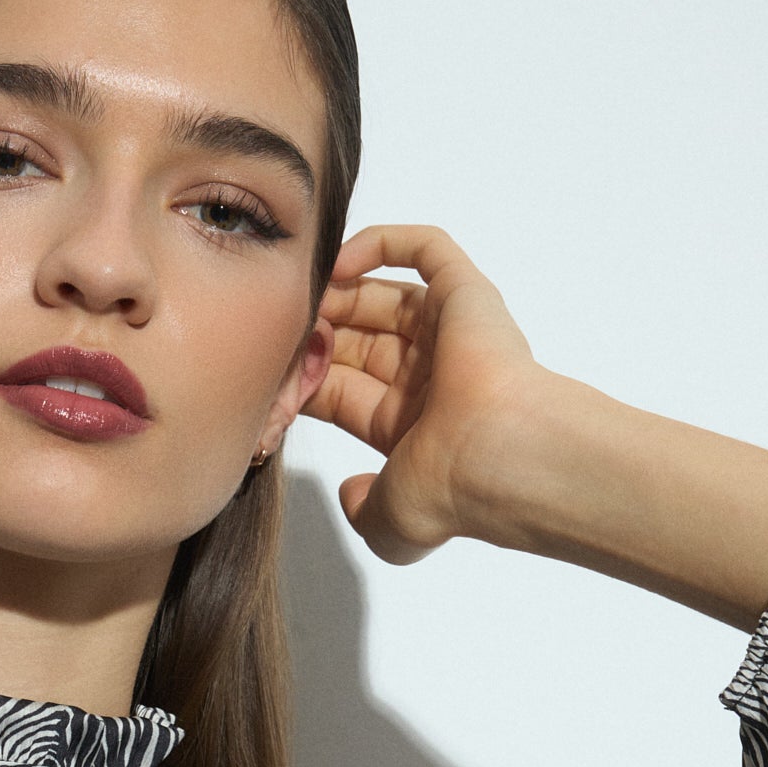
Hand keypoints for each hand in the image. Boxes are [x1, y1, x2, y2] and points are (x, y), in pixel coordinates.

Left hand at [305, 225, 543, 561]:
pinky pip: (426, 250)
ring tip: (300, 292)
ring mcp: (451, 334)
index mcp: (409, 426)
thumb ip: (363, 511)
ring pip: (382, 296)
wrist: (499, 460)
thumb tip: (352, 495)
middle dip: (316, 332)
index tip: (269, 373)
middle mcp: (429, 378)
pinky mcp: (468, 295)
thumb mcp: (388, 522)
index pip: (342, 389)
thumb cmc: (449, 490)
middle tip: (276, 325)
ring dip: (337, 291)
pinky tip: (338, 260)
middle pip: (356, 341)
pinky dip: (381, 244)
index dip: (304, 378)